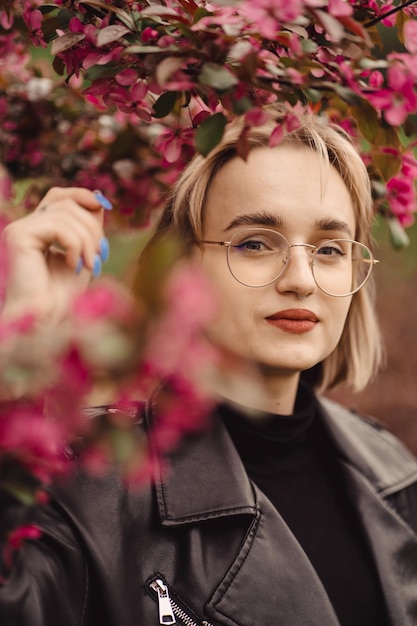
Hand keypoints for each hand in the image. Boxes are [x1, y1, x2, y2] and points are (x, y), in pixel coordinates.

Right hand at [1, 187, 111, 324]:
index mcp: (38, 229)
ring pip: (65, 213)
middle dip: (92, 226)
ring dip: (87, 240)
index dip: (83, 196)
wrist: (45, 320)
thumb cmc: (62, 296)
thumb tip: (99, 200)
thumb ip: (87, 228)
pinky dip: (74, 244)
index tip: (104, 207)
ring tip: (90, 265)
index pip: (59, 196)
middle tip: (99, 255)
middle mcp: (25, 226)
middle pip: (66, 202)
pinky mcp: (19, 236)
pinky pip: (57, 226)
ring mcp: (19, 230)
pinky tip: (73, 265)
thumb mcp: (83, 255)